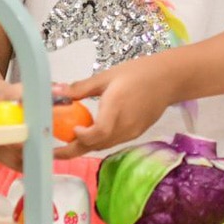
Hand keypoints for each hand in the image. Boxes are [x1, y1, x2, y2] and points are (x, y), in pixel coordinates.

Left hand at [53, 59, 175, 159]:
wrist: (169, 79)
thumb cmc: (137, 73)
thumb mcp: (106, 76)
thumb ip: (80, 88)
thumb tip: (54, 91)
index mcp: (116, 108)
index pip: (98, 133)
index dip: (82, 137)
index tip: (71, 131)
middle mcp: (125, 125)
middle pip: (97, 145)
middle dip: (74, 150)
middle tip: (55, 150)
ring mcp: (132, 132)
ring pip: (104, 145)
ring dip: (86, 146)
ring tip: (69, 142)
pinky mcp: (136, 133)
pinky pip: (113, 141)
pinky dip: (99, 141)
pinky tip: (91, 134)